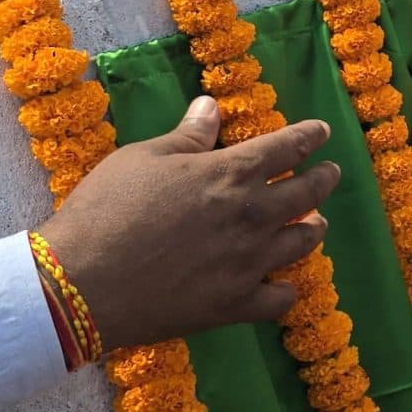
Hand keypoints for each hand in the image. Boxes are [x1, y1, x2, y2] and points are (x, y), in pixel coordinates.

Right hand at [40, 98, 337, 347]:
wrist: (81, 282)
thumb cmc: (106, 209)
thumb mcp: (144, 158)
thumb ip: (188, 136)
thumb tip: (212, 106)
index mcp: (231, 174)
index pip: (287, 147)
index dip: (309, 136)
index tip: (322, 131)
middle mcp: (252, 216)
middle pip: (307, 194)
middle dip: (323, 179)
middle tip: (330, 173)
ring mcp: (249, 263)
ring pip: (302, 243)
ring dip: (313, 229)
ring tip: (315, 224)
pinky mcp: (235, 305)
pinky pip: (280, 298)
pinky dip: (286, 289)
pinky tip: (283, 284)